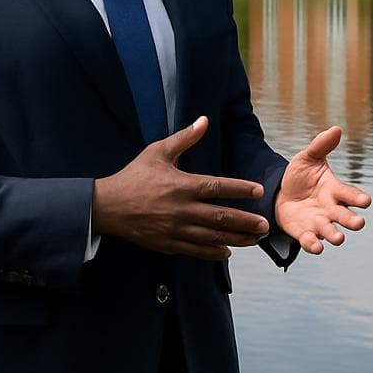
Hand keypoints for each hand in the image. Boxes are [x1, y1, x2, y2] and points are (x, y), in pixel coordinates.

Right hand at [92, 115, 270, 261]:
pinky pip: (195, 250)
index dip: (240, 188)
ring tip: (255, 239)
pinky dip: (213, 252)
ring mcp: (175, 229)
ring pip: (212, 237)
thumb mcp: (157, 152)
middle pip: (220, 217)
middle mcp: (181, 209)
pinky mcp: (167, 243)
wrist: (106, 206)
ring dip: (236, 239)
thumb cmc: (134, 176)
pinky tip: (227, 251)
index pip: (217, 187)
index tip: (258, 190)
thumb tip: (204, 120)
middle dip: (246, 222)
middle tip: (266, 225)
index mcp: (181, 185)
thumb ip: (184, 138)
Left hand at [275, 126, 370, 254]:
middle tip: (359, 223)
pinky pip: (311, 241)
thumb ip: (321, 146)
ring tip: (339, 239)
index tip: (366, 201)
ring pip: (330, 231)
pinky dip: (314, 244)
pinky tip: (317, 247)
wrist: (280, 194)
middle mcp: (331, 209)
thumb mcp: (308, 158)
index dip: (357, 197)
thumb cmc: (300, 176)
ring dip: (335, 235)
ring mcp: (319, 223)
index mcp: (334, 190)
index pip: (349, 193)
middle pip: (344, 216)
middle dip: (351, 220)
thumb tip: (336, 129)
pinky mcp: (305, 233)